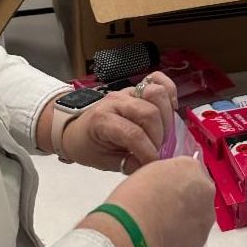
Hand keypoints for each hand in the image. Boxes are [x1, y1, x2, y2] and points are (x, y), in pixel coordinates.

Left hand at [60, 73, 179, 170]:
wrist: (75, 129)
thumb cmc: (88, 146)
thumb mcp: (102, 162)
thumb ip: (128, 164)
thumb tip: (150, 166)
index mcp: (103, 120)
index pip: (133, 134)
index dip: (148, 152)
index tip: (153, 164)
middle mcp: (116, 101)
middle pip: (149, 113)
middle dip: (159, 136)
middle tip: (156, 150)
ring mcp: (127, 91)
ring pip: (157, 94)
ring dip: (166, 117)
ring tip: (162, 133)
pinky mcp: (137, 88)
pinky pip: (158, 79)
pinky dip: (169, 91)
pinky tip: (170, 108)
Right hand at [79, 157, 214, 246]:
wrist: (135, 229)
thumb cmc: (135, 197)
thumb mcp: (148, 172)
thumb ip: (166, 176)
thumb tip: (168, 186)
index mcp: (190, 167)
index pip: (189, 171)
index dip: (175, 183)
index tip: (165, 191)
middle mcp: (205, 189)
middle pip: (199, 193)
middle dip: (185, 201)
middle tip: (163, 209)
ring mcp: (207, 215)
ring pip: (198, 216)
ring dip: (185, 220)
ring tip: (162, 227)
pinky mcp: (202, 238)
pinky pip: (193, 236)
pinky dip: (182, 238)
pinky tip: (165, 239)